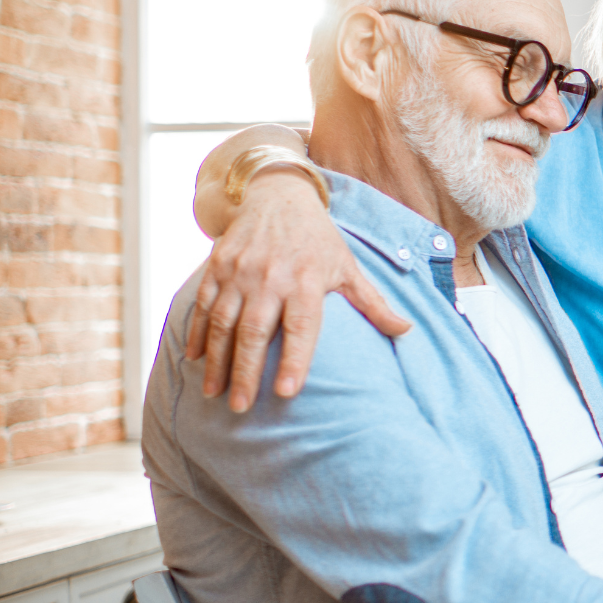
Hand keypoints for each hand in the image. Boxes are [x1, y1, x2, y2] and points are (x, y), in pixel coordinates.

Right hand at [185, 174, 410, 411]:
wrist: (278, 196)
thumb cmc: (319, 240)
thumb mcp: (348, 268)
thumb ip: (373, 303)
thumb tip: (407, 331)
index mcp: (307, 281)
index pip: (302, 327)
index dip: (295, 359)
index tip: (288, 393)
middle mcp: (270, 277)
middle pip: (256, 332)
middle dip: (246, 372)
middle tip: (241, 407)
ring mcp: (240, 272)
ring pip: (223, 322)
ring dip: (217, 360)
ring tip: (216, 393)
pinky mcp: (218, 266)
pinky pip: (204, 305)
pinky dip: (197, 332)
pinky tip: (195, 360)